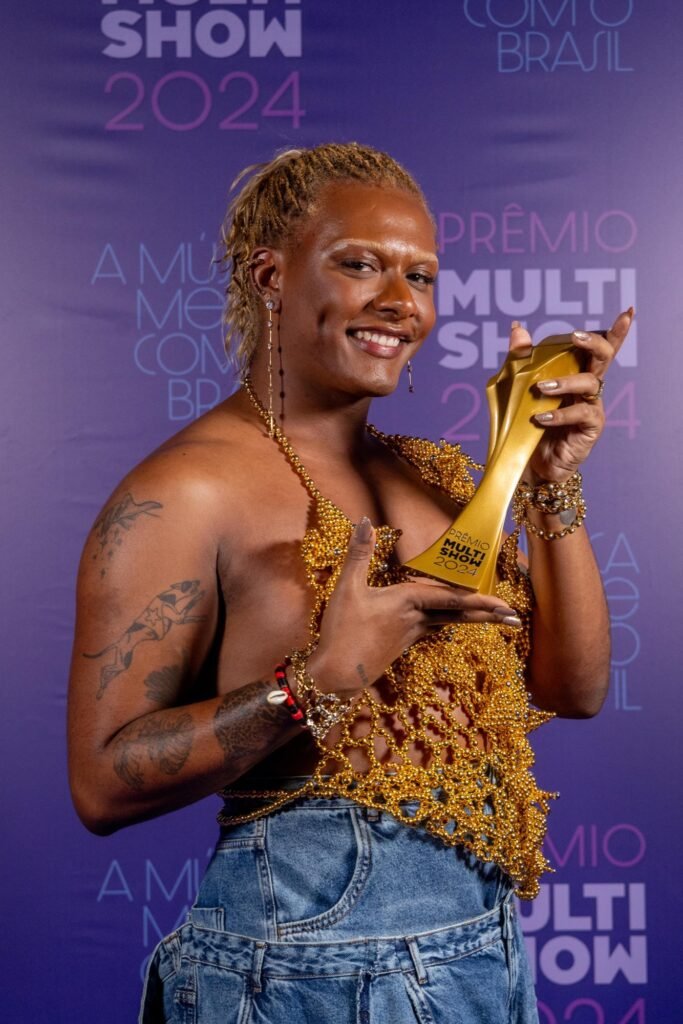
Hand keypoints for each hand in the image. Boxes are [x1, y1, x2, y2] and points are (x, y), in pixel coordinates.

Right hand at [306, 517, 521, 694]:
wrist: (336, 675)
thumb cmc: (342, 632)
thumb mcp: (347, 588)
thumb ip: (358, 553)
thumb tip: (364, 521)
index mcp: (406, 602)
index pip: (450, 599)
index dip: (478, 600)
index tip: (503, 604)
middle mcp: (415, 620)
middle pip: (458, 614)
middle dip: (487, 614)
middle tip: (514, 618)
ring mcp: (411, 635)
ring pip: (448, 623)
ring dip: (472, 619)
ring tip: (494, 618)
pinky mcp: (402, 645)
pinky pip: (432, 630)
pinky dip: (446, 623)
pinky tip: (447, 624)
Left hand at [510, 309, 632, 482]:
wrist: (529, 462)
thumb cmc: (527, 423)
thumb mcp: (518, 388)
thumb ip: (520, 359)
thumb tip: (517, 328)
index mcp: (574, 373)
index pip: (596, 349)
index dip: (615, 332)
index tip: (628, 311)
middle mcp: (587, 387)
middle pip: (602, 358)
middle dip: (594, 342)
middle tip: (575, 336)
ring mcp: (591, 406)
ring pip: (590, 382)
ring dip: (565, 381)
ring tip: (541, 387)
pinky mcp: (590, 428)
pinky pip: (581, 414)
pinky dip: (561, 414)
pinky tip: (541, 418)